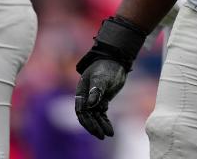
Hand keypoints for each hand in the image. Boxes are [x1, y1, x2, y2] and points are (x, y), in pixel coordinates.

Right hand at [73, 15, 147, 139]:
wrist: (115, 61)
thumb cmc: (106, 67)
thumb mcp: (102, 77)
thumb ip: (96, 90)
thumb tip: (90, 104)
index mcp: (82, 91)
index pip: (81, 110)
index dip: (86, 121)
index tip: (94, 129)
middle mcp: (86, 97)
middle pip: (87, 116)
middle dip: (93, 127)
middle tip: (102, 136)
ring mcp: (94, 99)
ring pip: (95, 117)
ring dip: (100, 126)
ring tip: (109, 134)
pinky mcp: (102, 100)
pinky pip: (101, 114)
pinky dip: (105, 122)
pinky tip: (110, 130)